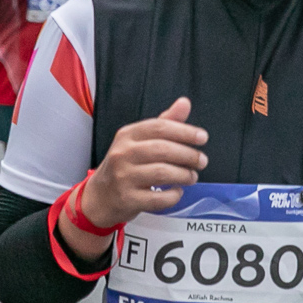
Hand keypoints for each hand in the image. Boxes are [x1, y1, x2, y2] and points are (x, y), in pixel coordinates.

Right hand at [82, 97, 209, 227]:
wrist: (100, 197)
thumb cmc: (125, 165)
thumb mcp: (139, 141)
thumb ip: (164, 123)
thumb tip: (184, 103)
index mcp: (127, 135)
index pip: (159, 127)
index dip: (185, 131)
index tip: (203, 137)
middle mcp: (123, 154)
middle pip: (163, 150)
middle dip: (189, 155)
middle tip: (202, 161)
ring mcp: (123, 177)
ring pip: (162, 173)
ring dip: (184, 175)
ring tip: (192, 176)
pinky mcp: (127, 199)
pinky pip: (158, 198)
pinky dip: (173, 196)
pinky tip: (177, 191)